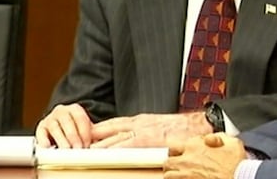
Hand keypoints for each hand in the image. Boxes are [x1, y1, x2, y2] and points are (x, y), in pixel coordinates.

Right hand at [35, 103, 93, 147]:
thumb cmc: (78, 133)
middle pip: (67, 121)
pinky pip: (40, 132)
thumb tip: (101, 145)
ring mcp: (50, 119)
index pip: (80, 117)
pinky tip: (47, 147)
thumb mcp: (87, 131)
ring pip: (54, 127)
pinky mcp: (41, 128)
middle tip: (78, 148)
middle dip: (73, 136)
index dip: (84, 131)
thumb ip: (93, 135)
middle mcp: (61, 111)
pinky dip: (43, 139)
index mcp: (75, 109)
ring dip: (61, 139)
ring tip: (66, 150)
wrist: (63, 131)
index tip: (87, 144)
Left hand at [90, 112, 211, 147]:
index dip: (95, 131)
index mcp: (138, 121)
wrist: (200, 124)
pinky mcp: (149, 138)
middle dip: (91, 138)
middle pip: (107, 130)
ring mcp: (142, 130)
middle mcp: (137, 123)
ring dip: (98, 146)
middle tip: (76, 146)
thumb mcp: (157, 128)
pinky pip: (127, 144)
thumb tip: (131, 143)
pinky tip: (104, 155)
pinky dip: (114, 149)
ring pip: (113, 138)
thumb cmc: (182, 129)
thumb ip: (142, 134)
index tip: (82, 137)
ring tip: (83, 153)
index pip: (110, 125)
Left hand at [163, 133, 245, 178]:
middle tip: (179, 168)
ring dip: (172, 175)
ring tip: (180, 177)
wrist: (240, 178)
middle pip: (168, 161)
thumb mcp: (232, 143)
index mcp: (195, 146)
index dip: (180, 152)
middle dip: (172, 165)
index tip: (186, 156)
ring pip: (168, 175)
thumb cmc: (237, 165)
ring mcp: (185, 174)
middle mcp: (186, 159)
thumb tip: (211, 138)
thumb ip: (219, 137)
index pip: (175, 146)